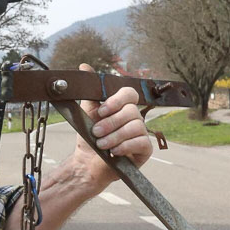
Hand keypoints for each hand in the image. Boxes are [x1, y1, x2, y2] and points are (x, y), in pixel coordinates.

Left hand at [72, 63, 152, 193]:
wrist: (87, 163)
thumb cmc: (88, 138)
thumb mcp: (86, 112)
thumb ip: (88, 92)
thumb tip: (84, 66)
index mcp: (121, 108)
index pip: (129, 94)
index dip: (117, 101)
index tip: (101, 111)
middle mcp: (134, 118)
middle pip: (131, 112)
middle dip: (111, 123)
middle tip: (96, 132)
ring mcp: (141, 133)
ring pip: (136, 127)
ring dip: (115, 136)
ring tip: (101, 144)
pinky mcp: (145, 149)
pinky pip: (142, 142)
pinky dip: (126, 146)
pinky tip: (114, 152)